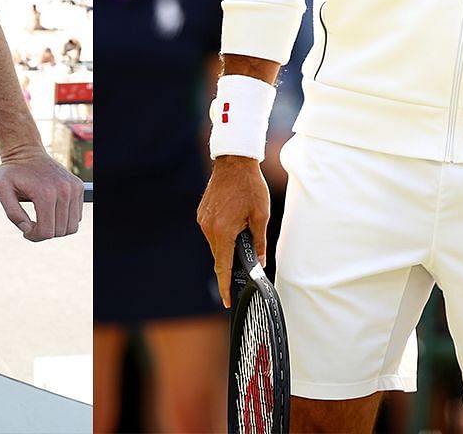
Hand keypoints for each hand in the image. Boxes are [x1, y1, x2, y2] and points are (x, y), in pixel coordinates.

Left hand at [0, 147, 82, 241]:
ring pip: (72, 226)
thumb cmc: (11, 172)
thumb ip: (12, 213)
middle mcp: (64, 191)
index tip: (25, 231)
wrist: (26, 151)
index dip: (34, 237)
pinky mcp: (78, 187)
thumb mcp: (1, 190)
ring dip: (56, 228)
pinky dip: (65, 218)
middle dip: (44, 233)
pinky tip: (51, 211)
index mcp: (45, 194)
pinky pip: (77, 216)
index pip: (47, 232)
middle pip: (60, 231)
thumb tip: (27, 230)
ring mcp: (74, 188)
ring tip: (42, 220)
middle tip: (32, 226)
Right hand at [197, 155, 268, 307]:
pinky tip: (233, 223)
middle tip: (245, 265)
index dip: (226, 285)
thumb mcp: (261, 215)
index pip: (223, 266)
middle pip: (220, 256)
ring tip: (242, 231)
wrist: (234, 162)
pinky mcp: (201, 214)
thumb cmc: (250, 187)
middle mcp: (209, 228)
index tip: (227, 301)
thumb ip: (259, 241)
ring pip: (216, 244)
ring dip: (227, 245)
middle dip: (231, 263)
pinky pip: (212, 232)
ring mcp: (203, 221)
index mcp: (223, 231)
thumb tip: (260, 262)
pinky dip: (222, 234)